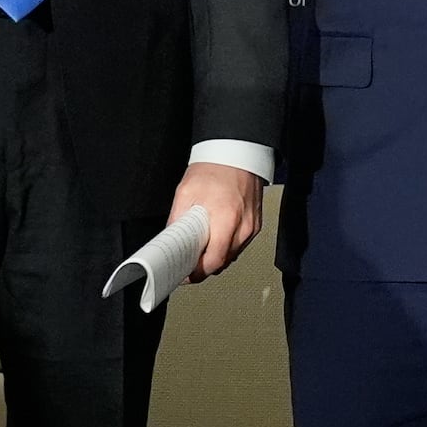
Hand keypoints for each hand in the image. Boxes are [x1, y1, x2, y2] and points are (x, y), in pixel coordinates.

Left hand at [170, 163, 265, 279]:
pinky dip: (226, 246)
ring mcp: (252, 227)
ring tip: (201, 246)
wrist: (237, 153)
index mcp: (226, 219)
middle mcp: (243, 227)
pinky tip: (216, 236)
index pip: (213, 262)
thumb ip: (178, 220)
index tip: (185, 273)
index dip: (197, 272)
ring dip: (216, 256)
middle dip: (204, 265)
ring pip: (231, 256)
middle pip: (222, 263)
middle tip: (188, 260)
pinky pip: (239, 245)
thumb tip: (171, 243)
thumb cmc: (213, 169)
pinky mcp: (256, 225)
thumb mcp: (186, 192)